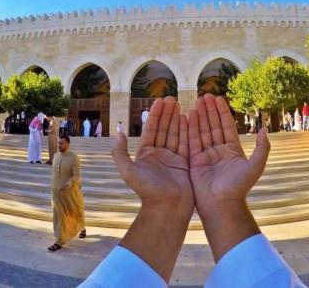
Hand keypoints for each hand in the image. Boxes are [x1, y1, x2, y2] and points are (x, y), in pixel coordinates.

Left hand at [112, 96, 191, 281]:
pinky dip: (187, 131)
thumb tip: (119, 133)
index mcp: (146, 155)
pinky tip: (189, 119)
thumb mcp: (128, 171)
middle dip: (167, 114)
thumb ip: (120, 153)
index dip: (155, 115)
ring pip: (175, 134)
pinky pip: (186, 144)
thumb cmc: (147, 190)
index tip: (160, 101)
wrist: (167, 208)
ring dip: (177, 119)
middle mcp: (159, 155)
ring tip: (181, 105)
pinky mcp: (185, 164)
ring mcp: (172, 159)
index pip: (151, 129)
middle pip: (164, 129)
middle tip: (172, 98)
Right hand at [188, 94, 270, 260]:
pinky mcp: (194, 162)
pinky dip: (189, 129)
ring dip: (199, 117)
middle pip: (213, 126)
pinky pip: (191, 142)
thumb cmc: (239, 187)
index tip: (217, 98)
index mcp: (233, 151)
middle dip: (209, 111)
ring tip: (195, 103)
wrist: (222, 205)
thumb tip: (264, 129)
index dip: (222, 112)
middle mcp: (219, 152)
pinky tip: (187, 117)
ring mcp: (206, 156)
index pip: (226, 126)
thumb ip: (262, 148)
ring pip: (202, 132)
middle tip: (204, 96)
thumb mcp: (255, 166)